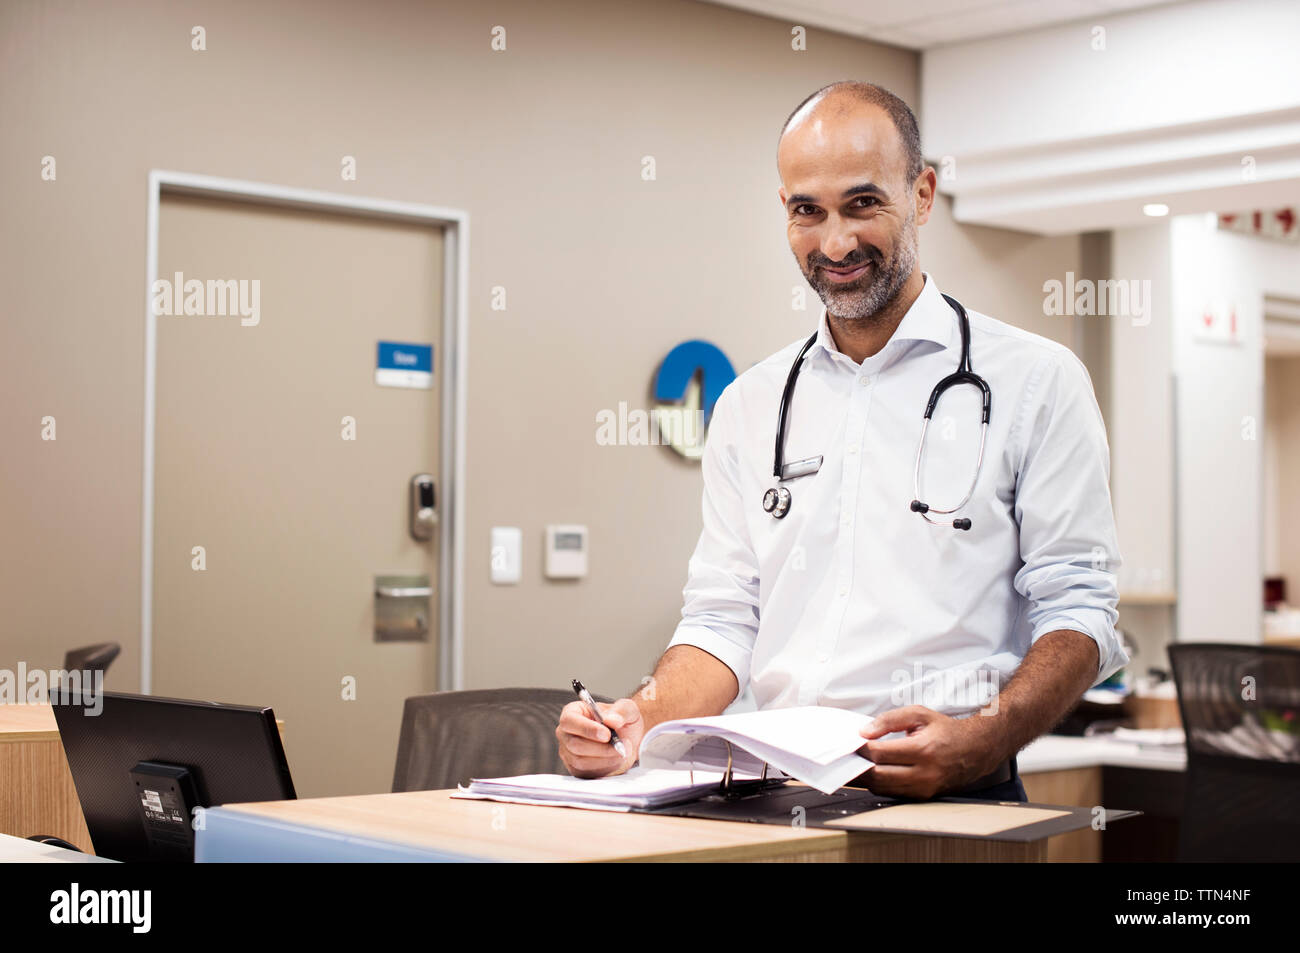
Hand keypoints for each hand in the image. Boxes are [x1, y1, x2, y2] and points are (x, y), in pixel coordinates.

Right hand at [556, 698, 643, 777]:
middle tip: (621, 746)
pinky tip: (617, 759)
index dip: (587, 729)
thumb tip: (611, 720)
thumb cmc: (622, 719)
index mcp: (573, 712)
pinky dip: (605, 768)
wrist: (628, 737)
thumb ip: (621, 711)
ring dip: (605, 759)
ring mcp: (568, 752)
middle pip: (574, 744)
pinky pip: (587, 773)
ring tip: (623, 751)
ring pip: (580, 761)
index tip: (607, 734)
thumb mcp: (627, 709)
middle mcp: (566, 732)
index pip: (569, 721)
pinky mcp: (576, 769)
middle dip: (601, 748)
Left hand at [856, 705, 999, 798]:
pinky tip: (872, 773)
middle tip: (846, 756)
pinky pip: (892, 793)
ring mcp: (924, 788)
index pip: (880, 754)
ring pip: (883, 788)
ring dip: (866, 778)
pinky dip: (879, 784)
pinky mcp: (923, 797)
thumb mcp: (919, 714)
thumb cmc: (945, 730)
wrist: (975, 750)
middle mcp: (924, 774)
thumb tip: (864, 732)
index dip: (861, 749)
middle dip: (858, 766)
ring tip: (855, 764)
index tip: (850, 743)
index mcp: (923, 750)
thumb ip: (890, 720)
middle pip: (878, 776)